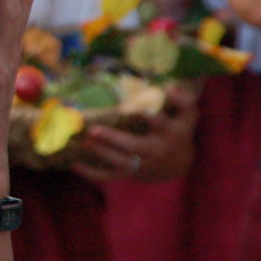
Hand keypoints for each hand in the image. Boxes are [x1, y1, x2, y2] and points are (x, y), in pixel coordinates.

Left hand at [73, 82, 198, 183]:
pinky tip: (74, 164)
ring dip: (100, 151)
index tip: (140, 109)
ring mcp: (143, 164)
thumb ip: (182, 100)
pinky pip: (109, 176)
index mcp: (171, 133)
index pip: (162, 123)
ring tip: (83, 140)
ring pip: (120, 160)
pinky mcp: (131, 173)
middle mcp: (156, 150)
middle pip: (134, 145)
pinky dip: (91, 173)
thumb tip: (171, 85)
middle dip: (113, 139)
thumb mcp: (186, 116)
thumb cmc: (179, 132)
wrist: (179, 165)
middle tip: (93, 130)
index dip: (150, 118)